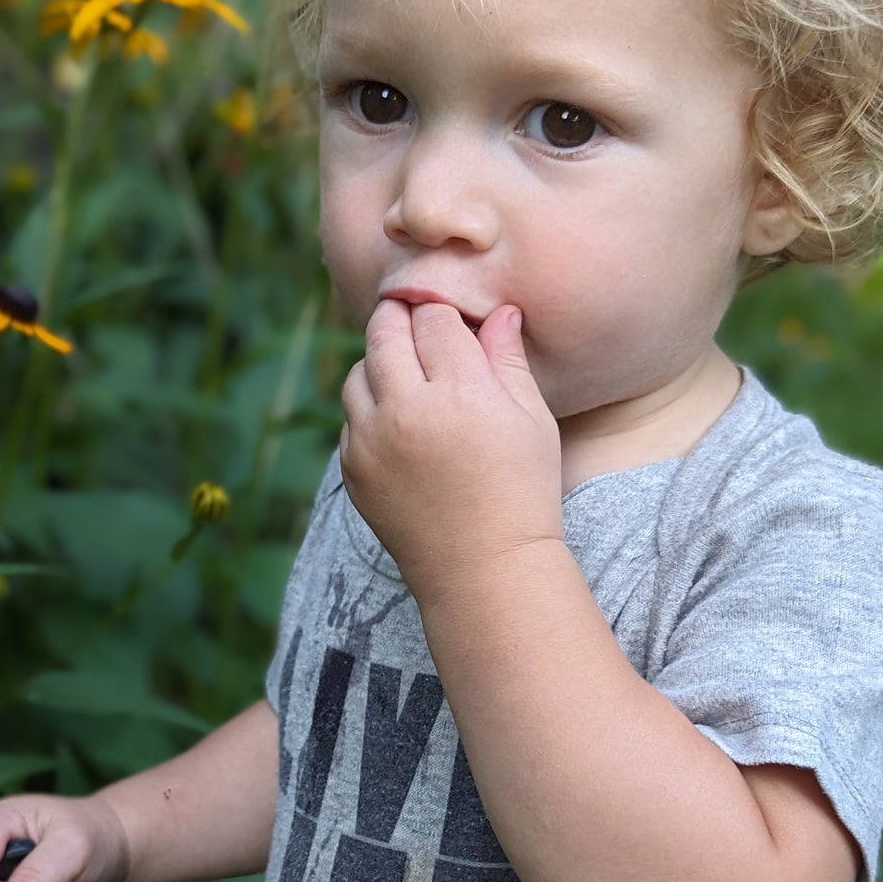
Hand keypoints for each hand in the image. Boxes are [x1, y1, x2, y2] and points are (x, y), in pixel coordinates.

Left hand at [339, 298, 564, 602]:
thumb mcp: (532, 421)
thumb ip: (508, 359)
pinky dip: (369, 409)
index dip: (443, 313)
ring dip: (378, 363)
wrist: (484, 569)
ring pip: (357, 373)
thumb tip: (499, 311)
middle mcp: (407, 412)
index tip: (449, 318)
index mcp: (460, 393)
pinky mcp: (353, 470)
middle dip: (398, 318)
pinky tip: (399, 421)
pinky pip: (350, 419)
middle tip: (412, 319)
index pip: (434, 319)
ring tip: (406, 372)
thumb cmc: (522, 493)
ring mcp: (372, 443)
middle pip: (384, 333)